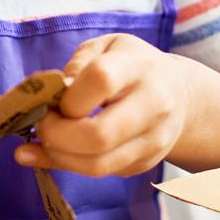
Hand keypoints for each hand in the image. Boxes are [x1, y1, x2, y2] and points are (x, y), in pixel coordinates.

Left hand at [14, 34, 193, 176]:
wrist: (178, 93)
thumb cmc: (131, 64)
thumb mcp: (105, 47)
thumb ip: (76, 66)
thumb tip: (49, 94)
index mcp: (139, 67)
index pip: (101, 81)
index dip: (68, 96)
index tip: (53, 99)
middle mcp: (153, 105)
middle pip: (99, 135)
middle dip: (56, 135)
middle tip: (42, 125)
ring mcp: (153, 140)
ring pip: (98, 165)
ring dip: (60, 156)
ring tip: (47, 139)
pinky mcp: (145, 164)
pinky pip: (100, 172)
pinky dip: (69, 164)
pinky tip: (57, 150)